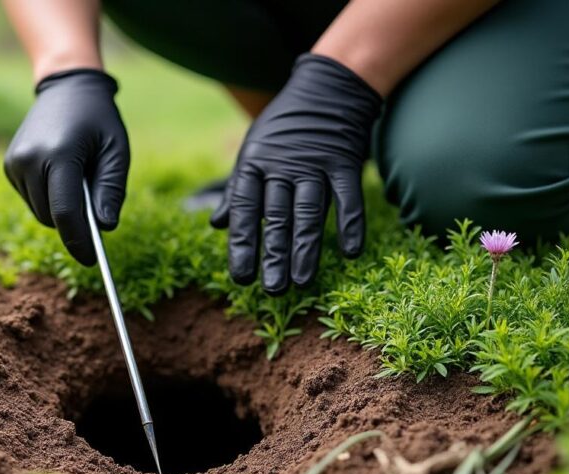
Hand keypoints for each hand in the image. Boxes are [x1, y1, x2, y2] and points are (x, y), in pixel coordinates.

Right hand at [4, 68, 129, 265]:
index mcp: (58, 154)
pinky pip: (32, 199)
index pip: (65, 211)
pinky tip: (61, 175)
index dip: (79, 241)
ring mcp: (15, 163)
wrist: (66, 87)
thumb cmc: (98, 120)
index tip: (92, 261)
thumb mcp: (116, 152)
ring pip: (41, 213)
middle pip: (52, 217)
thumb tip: (105, 227)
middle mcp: (29, 159)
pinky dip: (49, 199)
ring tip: (78, 180)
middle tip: (96, 212)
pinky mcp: (10, 166)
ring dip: (61, 211)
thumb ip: (111, 190)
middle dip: (74, 224)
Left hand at [211, 54, 382, 294]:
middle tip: (271, 289)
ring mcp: (315, 163)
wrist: (326, 89)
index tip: (240, 276)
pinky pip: (349, 197)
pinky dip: (350, 223)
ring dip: (305, 248)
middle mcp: (282, 166)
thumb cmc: (282, 128)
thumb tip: (217, 224)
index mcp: (254, 164)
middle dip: (273, 255)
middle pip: (276, 216)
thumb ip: (237, 191)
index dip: (242, 244)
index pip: (243, 209)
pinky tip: (350, 252)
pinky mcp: (345, 162)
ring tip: (302, 282)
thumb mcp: (252, 152)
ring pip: (309, 212)